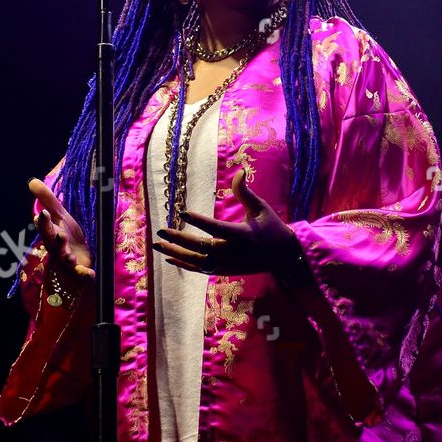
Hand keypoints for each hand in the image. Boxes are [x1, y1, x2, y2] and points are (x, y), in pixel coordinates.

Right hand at [28, 178, 95, 283]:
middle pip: (53, 244)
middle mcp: (56, 248)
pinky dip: (84, 275)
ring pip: (64, 260)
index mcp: (52, 233)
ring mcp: (66, 260)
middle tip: (59, 235)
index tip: (42, 214)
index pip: (45, 227)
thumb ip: (47, 199)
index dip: (43, 222)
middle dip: (55, 240)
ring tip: (70, 256)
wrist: (78, 258)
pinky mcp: (78, 270)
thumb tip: (32, 181)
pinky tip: (90, 274)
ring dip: (66, 258)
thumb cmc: (66, 234)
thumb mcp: (59, 215)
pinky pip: (80, 274)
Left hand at [153, 168, 299, 276]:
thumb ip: (245, 193)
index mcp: (243, 235)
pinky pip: (200, 270)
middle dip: (179, 240)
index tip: (183, 212)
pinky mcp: (224, 270)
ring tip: (157, 246)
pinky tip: (169, 258)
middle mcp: (233, 252)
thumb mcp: (261, 208)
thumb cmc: (271, 227)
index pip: (217, 228)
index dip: (200, 221)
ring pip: (196, 262)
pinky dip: (184, 265)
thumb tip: (240, 171)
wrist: (283, 256)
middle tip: (160, 232)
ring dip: (176, 254)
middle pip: (202, 248)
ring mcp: (227, 264)